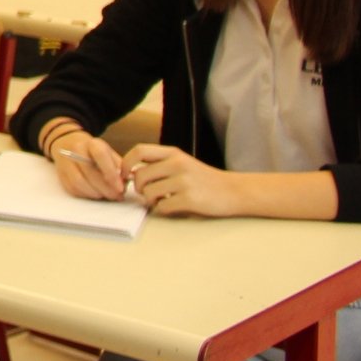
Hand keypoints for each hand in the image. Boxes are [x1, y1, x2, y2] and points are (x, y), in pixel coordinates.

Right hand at [41, 127, 128, 200]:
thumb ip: (118, 166)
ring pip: (79, 182)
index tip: (120, 187)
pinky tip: (95, 194)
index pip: (100, 155)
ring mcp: (66, 162)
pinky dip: (86, 195)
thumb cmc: (93, 152)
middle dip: (105, 188)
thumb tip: (126, 182)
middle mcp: (76, 150)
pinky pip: (72, 188)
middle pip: (89, 172)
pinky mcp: (61, 174)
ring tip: (106, 196)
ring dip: (95, 193)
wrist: (68, 143)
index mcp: (91, 143)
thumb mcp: (108, 152)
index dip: (111, 173)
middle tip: (116, 196)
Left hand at [124, 145, 238, 216]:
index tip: (125, 175)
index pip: (139, 150)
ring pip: (149, 192)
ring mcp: (184, 181)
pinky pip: (162, 206)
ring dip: (150, 200)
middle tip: (147, 194)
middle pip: (140, 175)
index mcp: (173, 153)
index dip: (125, 163)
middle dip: (139, 188)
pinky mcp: (190, 199)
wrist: (234, 191)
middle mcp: (177, 164)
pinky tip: (172, 207)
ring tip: (162, 200)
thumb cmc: (204, 179)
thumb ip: (159, 164)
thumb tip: (129, 173)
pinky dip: (163, 209)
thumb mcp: (182, 163)